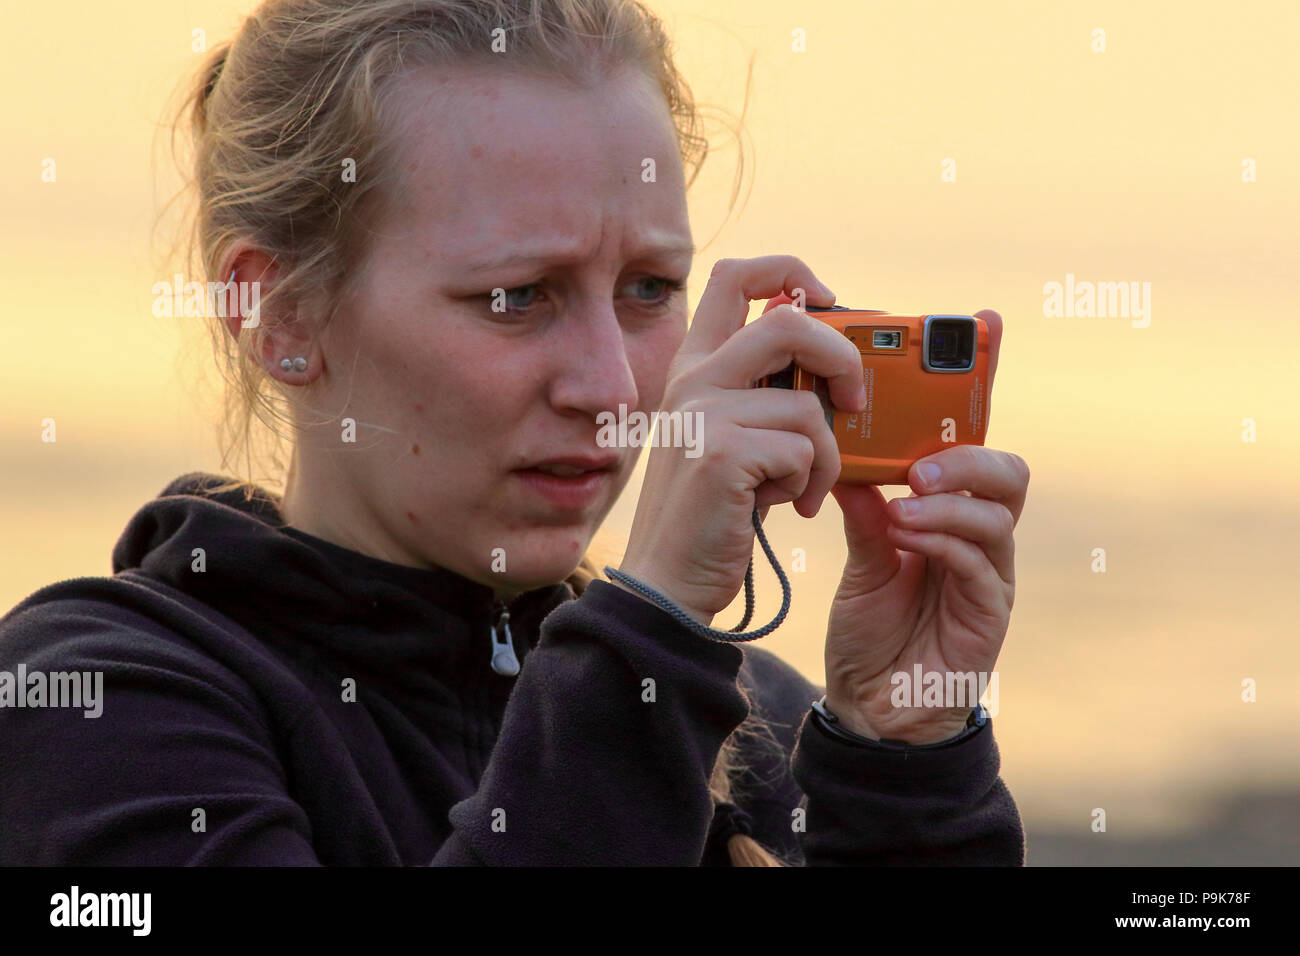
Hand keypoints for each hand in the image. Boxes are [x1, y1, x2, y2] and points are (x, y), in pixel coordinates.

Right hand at [613, 256, 864, 623]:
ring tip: (804, 488)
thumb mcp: (731, 439)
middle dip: (841, 356)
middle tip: (854, 398)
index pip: (735, 275)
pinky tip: (785, 507)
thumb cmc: (713, 515)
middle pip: (787, 320)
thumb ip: (764, 395)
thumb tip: (834, 361)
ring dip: (826, 456)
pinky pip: (804, 450)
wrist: (669, 583)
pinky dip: (809, 484)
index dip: (790, 271)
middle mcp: (692, 380)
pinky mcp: (721, 453)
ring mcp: (703, 414)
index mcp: (694, 367)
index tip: (829, 300)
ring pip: (808, 405)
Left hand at [821, 310, 1029, 743]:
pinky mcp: (989, 613)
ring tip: (906, 499)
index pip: (971, 440)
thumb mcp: (861, 555)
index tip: (983, 323)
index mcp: (948, 511)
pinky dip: (945, 537)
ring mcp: (990, 573)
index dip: (984, 382)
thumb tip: (845, 450)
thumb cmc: (872, 629)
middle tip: (919, 458)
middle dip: (968, 448)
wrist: (872, 711)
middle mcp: (978, 535)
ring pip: (1002, 507)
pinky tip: (906, 534)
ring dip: (951, 495)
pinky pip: (983, 560)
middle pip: (1004, 467)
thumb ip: (862, 505)